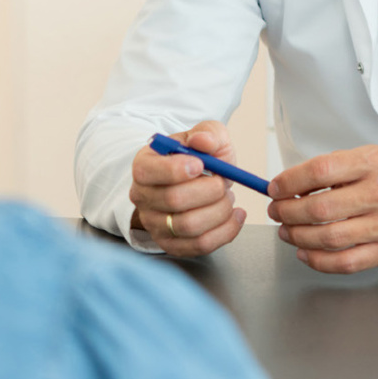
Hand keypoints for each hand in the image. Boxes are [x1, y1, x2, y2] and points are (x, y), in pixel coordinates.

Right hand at [128, 120, 247, 256]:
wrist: (198, 183)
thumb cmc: (198, 158)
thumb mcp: (205, 136)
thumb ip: (208, 133)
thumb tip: (203, 141)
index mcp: (144, 165)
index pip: (147, 171)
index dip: (176, 170)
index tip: (201, 165)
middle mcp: (142, 196)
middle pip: (174, 200)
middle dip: (209, 190)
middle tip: (222, 182)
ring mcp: (154, 223)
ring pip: (189, 226)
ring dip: (220, 210)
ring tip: (227, 197)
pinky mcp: (171, 244)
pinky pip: (200, 245)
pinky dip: (226, 231)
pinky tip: (235, 216)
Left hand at [266, 145, 377, 273]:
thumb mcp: (371, 157)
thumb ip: (335, 168)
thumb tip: (291, 185)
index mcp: (374, 163)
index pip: (320, 171)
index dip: (290, 182)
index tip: (275, 188)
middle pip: (320, 207)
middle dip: (288, 212)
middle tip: (276, 211)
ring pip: (329, 237)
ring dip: (298, 236)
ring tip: (287, 231)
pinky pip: (345, 262)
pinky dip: (318, 260)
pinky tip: (305, 251)